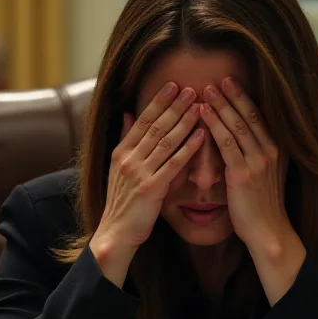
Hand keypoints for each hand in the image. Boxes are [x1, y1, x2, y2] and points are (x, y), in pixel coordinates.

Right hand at [90, 82, 203, 286]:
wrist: (116, 233)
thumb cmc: (122, 202)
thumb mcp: (117, 168)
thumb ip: (125, 140)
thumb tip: (127, 114)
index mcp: (121, 152)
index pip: (142, 120)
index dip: (158, 102)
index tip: (173, 85)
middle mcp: (128, 159)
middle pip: (155, 126)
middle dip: (174, 106)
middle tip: (191, 88)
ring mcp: (139, 173)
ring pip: (165, 141)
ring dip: (183, 121)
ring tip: (199, 105)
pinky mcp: (152, 189)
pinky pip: (173, 164)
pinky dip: (188, 148)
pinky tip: (201, 135)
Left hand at [199, 77, 288, 250]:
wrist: (268, 231)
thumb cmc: (263, 206)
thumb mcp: (268, 175)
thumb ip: (260, 156)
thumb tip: (249, 140)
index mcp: (278, 150)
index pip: (261, 116)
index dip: (245, 98)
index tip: (231, 82)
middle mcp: (271, 151)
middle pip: (250, 115)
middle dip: (233, 96)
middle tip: (218, 78)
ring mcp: (258, 162)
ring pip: (237, 125)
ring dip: (221, 106)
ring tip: (206, 90)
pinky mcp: (243, 174)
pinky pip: (226, 144)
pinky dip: (214, 126)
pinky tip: (203, 115)